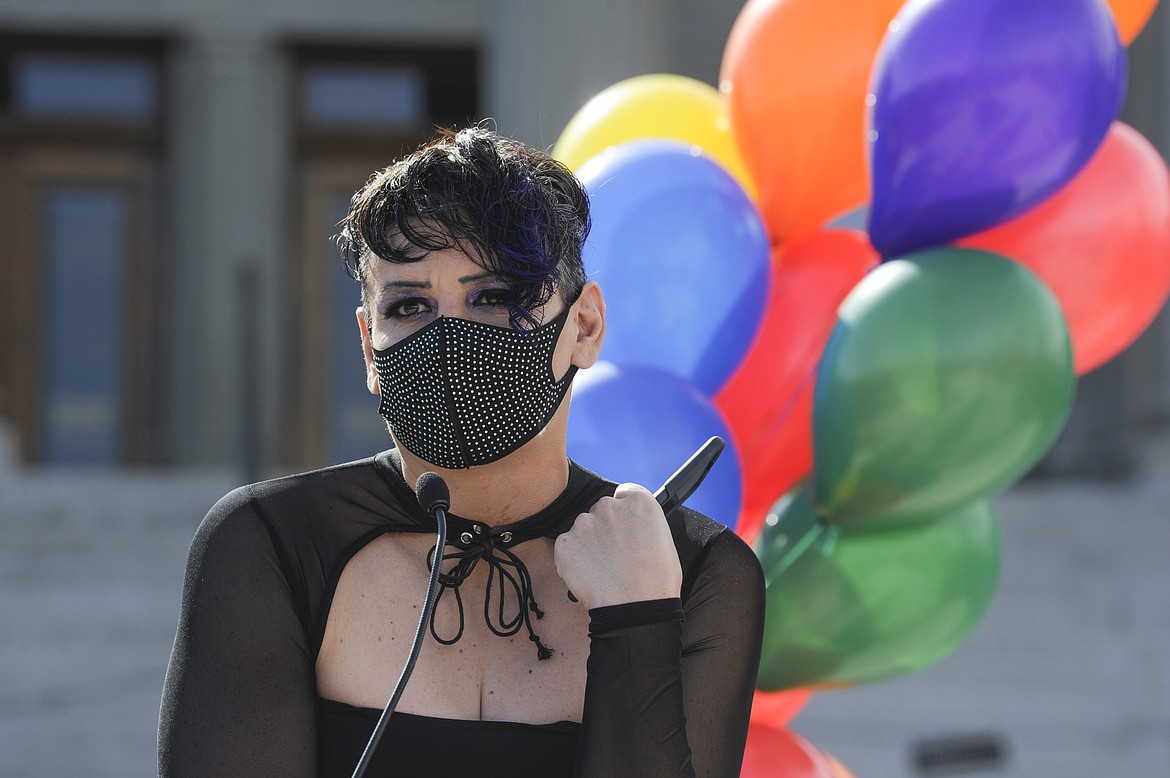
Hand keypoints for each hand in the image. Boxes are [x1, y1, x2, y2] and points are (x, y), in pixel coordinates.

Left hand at [553, 483, 682, 610]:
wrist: (635, 608)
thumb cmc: (657, 582)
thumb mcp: (664, 541)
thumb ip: (643, 524)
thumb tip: (632, 528)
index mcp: (638, 501)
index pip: (624, 494)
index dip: (624, 513)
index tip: (625, 528)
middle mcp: (609, 505)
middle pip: (602, 510)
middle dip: (606, 528)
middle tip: (614, 555)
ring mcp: (584, 523)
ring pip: (584, 529)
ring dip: (589, 544)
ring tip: (603, 570)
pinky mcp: (565, 543)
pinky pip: (568, 547)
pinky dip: (574, 560)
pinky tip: (590, 576)